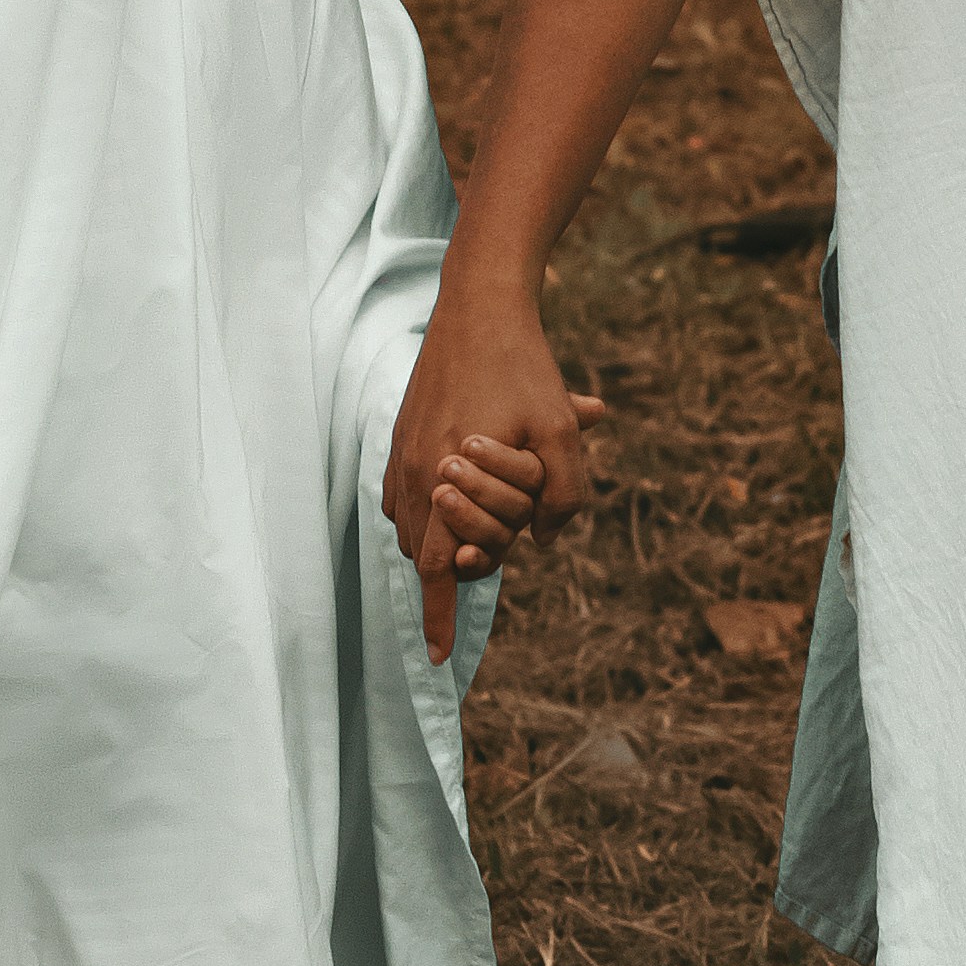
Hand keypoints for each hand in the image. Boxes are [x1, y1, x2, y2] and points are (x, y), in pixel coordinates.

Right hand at [386, 271, 605, 661]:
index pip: (437, 569)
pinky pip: (402, 495)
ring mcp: (401, 452)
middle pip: (422, 553)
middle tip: (477, 575)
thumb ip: (565, 495)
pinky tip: (453, 500)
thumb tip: (546, 540)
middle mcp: (413, 473)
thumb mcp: (563, 432)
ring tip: (473, 541)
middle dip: (448, 576)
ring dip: (439, 542)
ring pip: (410, 527)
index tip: (437, 659)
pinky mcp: (400, 433)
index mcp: (446, 480)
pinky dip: (425, 513)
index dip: (437, 617)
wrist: (480, 306)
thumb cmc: (525, 369)